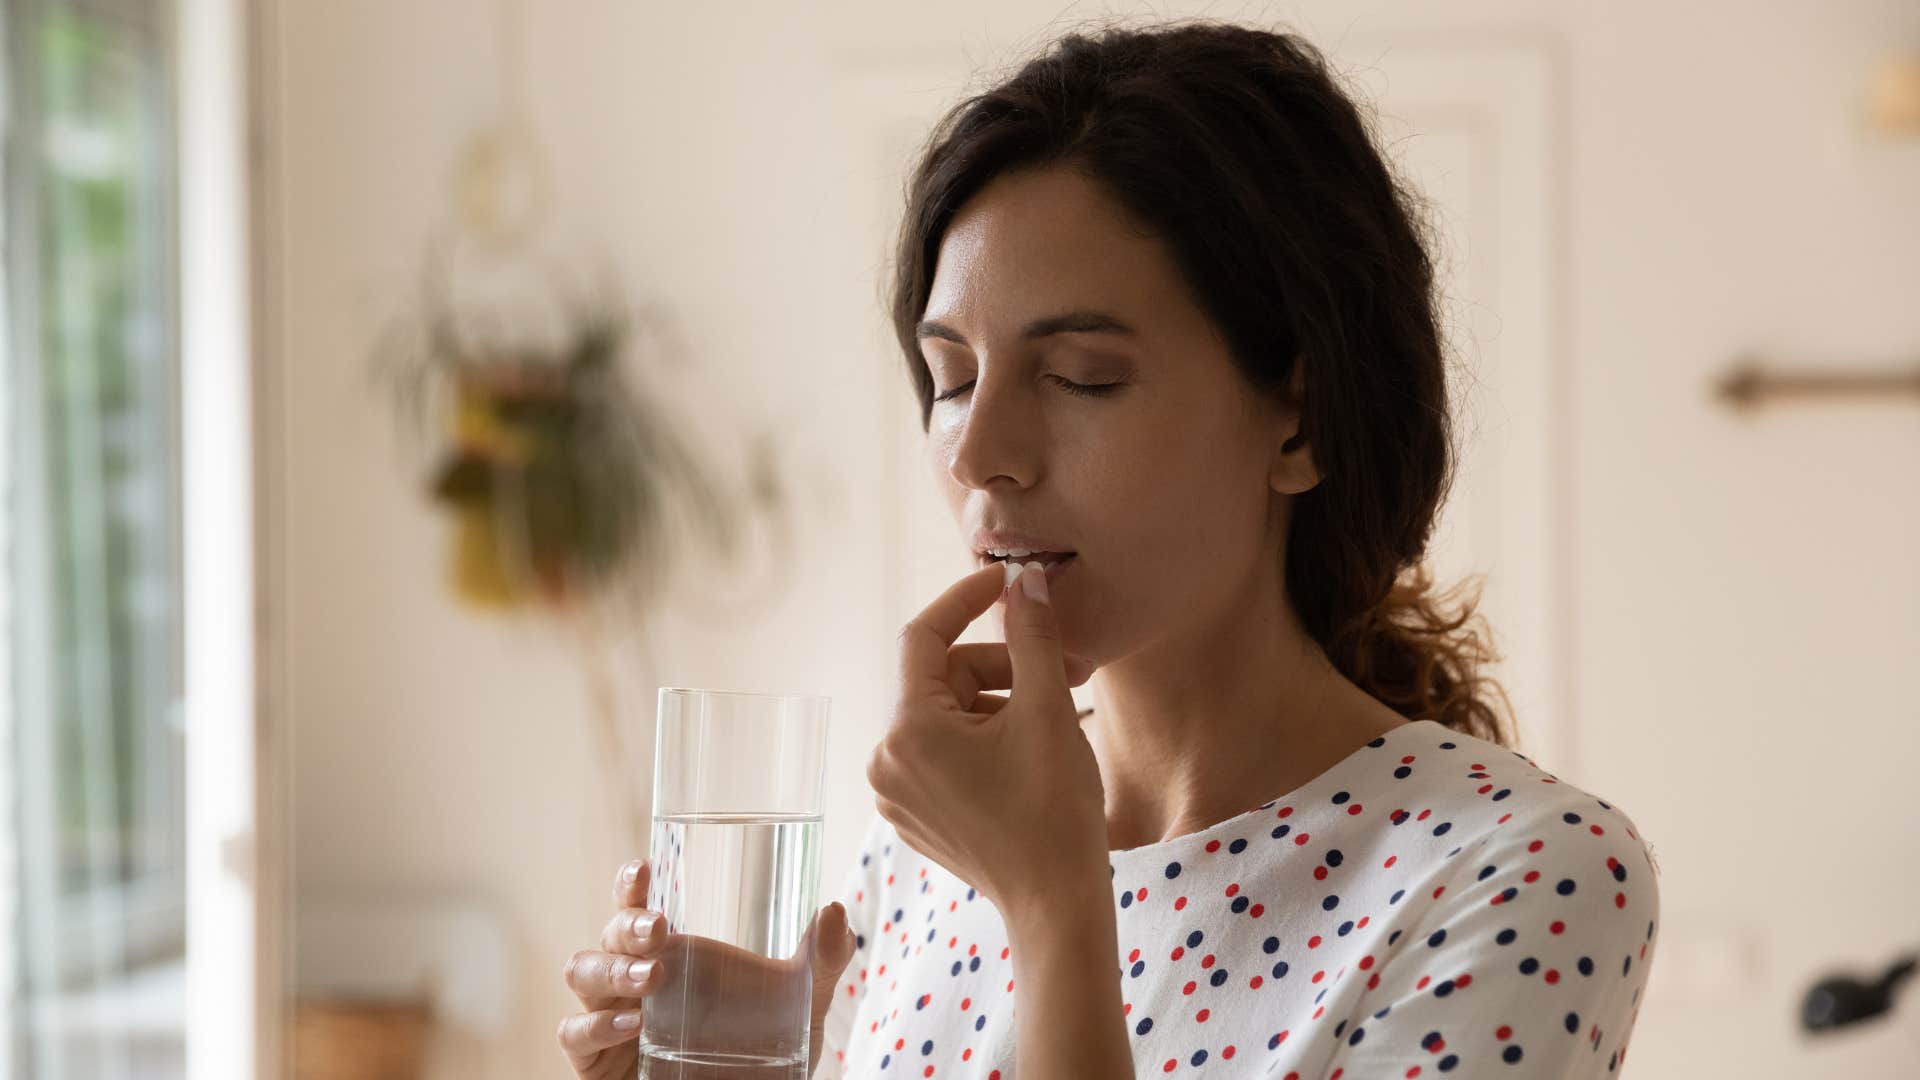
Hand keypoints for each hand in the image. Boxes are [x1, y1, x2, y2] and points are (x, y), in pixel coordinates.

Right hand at [558, 858, 858, 1078]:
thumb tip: (834, 910)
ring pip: (582, 973)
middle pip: (609, 934)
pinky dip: (595, 1024)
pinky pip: (574, 1035)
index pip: (640, 908)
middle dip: (626, 925)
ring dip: (610, 968)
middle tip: (659, 928)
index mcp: (673, 952)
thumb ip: (821, 959)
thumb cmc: (765, 1050)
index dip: (631, 885)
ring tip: (651, 975)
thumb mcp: (802, 1004)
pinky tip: (633, 1023)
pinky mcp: (598, 1062)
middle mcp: (635, 979)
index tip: (644, 867)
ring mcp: (612, 1018)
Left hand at [866, 561, 1105, 916]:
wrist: (1056, 905)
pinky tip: (1031, 752)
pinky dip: (984, 738)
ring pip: (946, 715)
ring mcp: (896, 793)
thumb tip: (1025, 581)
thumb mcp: (1047, 710)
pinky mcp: (915, 815)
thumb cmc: (1053, 810)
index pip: (924, 636)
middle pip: (942, 679)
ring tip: (1058, 718)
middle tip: (1069, 669)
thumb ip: (1032, 636)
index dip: (966, 599)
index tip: (1007, 581)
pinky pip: (943, 753)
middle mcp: (886, 760)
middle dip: (1004, 666)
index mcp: (907, 730)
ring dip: (999, 702)